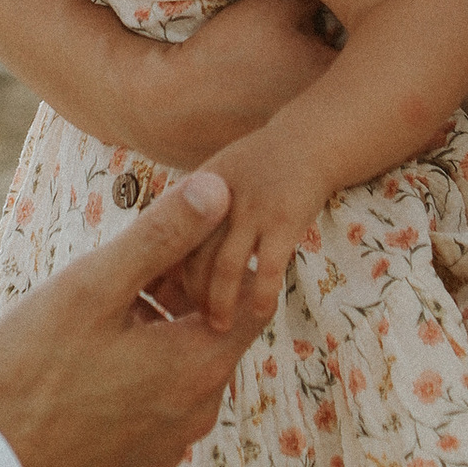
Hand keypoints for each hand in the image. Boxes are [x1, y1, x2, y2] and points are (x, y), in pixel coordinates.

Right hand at [0, 170, 279, 466]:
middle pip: (214, 334)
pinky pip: (156, 407)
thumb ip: (160, 236)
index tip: (169, 255)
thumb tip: (219, 189)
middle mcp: (200, 410)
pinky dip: (136, 381)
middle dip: (180, 301)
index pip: (253, 298)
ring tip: (95, 325)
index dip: (218, 263)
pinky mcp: (141, 465)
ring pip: (183, 371)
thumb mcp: (94, 288)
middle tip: (123, 282)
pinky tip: (84, 372)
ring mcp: (172, 444)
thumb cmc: (35, 371)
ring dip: (154, 340)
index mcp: (200, 364)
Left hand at [178, 124, 323, 326]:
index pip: (167, 238)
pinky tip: (260, 312)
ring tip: (219, 326)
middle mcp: (218, 199)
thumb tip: (165, 255)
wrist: (308, 141)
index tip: (159, 300)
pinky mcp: (284, 220)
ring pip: (225, 267)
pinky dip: (261, 293)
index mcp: (195, 190)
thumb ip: (193, 210)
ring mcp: (251, 208)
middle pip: (192, 256)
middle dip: (188, 294)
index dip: (161, 273)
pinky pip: (268, 266)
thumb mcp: (216, 175)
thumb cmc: (259, 166)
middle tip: (187, 322)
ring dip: (220, 302)